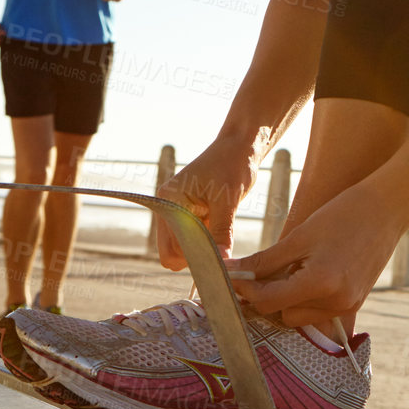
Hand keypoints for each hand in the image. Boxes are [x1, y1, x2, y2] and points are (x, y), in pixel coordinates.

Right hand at [157, 135, 258, 270]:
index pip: (171, 247)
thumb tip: (222, 261)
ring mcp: (179, 211)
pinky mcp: (192, 213)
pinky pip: (195, 238)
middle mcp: (168, 207)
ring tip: (223, 231)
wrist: (241, 146)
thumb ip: (222, 231)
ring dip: (204, 247)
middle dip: (196, 256)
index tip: (218, 258)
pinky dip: (209, 240)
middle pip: (173, 251)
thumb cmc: (232, 165)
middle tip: (222, 249)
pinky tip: (223, 226)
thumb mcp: (228, 200)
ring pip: (185, 247)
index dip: (193, 257)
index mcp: (168, 201)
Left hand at [230, 177, 407, 333]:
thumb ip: (264, 261)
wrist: (388, 207)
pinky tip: (312, 271)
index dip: (245, 288)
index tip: (232, 275)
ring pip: (300, 316)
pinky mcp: (355, 303)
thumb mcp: (300, 236)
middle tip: (270, 266)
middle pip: (283, 313)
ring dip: (290, 298)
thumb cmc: (343, 214)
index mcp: (321, 283)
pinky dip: (309, 297)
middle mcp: (337, 301)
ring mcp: (348, 305)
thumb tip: (229, 272)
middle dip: (270, 294)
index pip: (268, 300)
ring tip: (298, 266)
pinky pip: (319, 311)